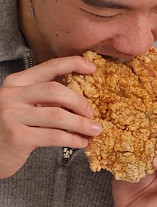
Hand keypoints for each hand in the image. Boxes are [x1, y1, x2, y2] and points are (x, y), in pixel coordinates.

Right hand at [0, 56, 100, 177]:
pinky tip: (82, 142)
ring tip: (94, 130)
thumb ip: (45, 98)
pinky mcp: (17, 137)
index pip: (49, 67)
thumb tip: (82, 98)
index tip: (92, 68)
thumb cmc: (11, 128)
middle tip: (92, 113)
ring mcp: (12, 116)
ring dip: (81, 124)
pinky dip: (72, 139)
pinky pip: (53, 136)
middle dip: (79, 102)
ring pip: (57, 116)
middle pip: (55, 91)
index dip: (73, 64)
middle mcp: (11, 95)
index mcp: (16, 82)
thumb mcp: (23, 106)